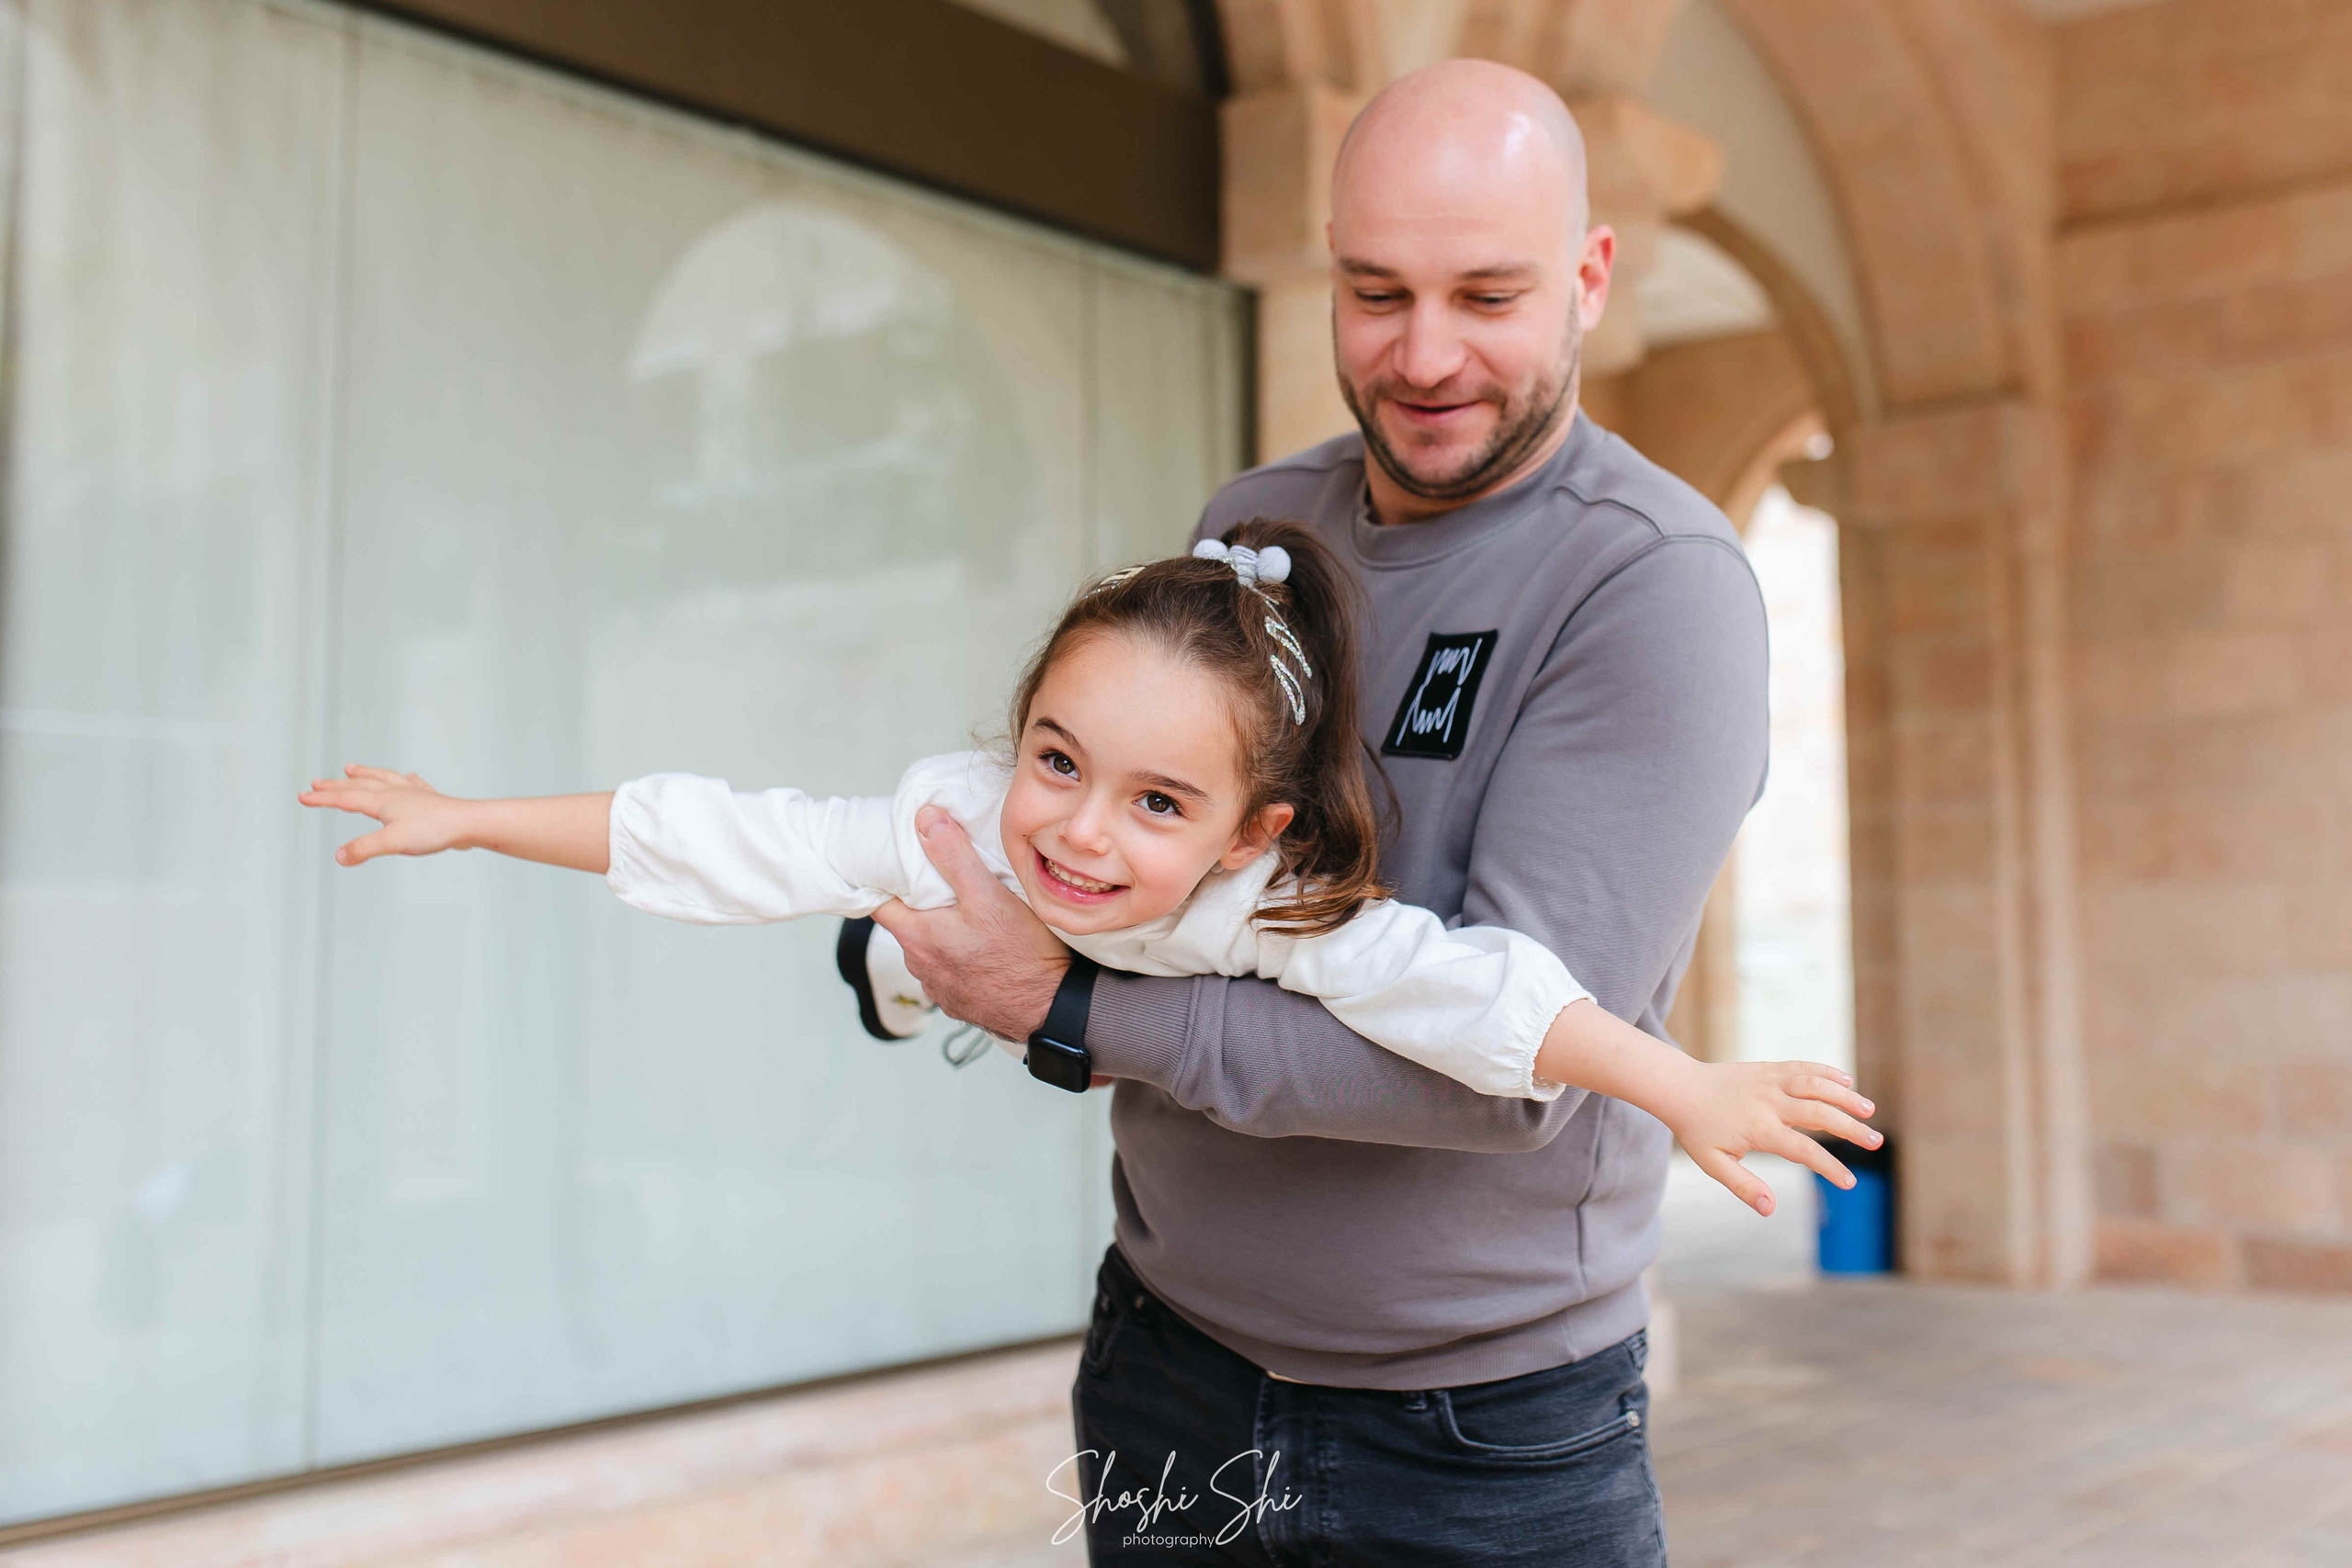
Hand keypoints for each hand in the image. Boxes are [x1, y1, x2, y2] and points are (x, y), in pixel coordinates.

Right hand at [299, 764, 473, 865]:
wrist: (468, 823)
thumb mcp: (393, 842)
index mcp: (383, 801)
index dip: (322, 799)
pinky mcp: (430, 800)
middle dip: (335, 785)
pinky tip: (408, 778)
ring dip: (365, 774)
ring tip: (352, 768)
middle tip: (316, 783)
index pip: (345, 798)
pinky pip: (413, 785)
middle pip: (359, 786)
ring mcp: (413, 794)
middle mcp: (395, 793)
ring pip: (384, 779)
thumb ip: (364, 848)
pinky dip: (406, 781)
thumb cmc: (434, 830)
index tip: (302, 796)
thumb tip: (339, 856)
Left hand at [872, 806, 1072, 1045]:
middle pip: (908, 924)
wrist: (1053, 1009)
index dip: (885, 881)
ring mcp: (941, 988)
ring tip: (971, 915)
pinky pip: (952, 971)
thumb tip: (925, 819)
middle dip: (921, 904)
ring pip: (932, 949)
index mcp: (918, 937)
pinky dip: (962, 957)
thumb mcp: (988, 895)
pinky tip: (986, 947)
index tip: (898, 864)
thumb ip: (953, 856)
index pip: (879, 903)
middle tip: (945, 881)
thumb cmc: (1021, 955)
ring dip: (943, 932)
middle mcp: (922, 966)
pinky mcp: (963, 1001)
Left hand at [1655, 1058, 1879, 1217]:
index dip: (1829, 1167)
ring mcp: (1771, 1080)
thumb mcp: (1713, 1163)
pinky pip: (1803, 1067)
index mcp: (1759, 1128)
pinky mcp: (1769, 1068)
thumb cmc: (1697, 1129)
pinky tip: (1846, 1081)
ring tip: (1869, 1110)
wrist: (1679, 1087)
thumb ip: (1743, 1186)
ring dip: (1845, 1095)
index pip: (1803, 1150)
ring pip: (1816, 1084)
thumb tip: (1770, 1209)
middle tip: (1876, 1142)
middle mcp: (1769, 1101)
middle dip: (1850, 1128)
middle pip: (1819, 1113)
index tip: (1849, 1182)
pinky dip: (1826, 1072)